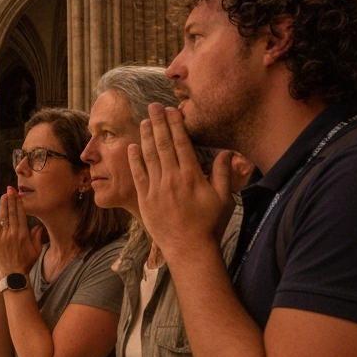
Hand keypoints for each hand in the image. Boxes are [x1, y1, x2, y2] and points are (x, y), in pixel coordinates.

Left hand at [0, 187, 42, 278]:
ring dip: (3, 205)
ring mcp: (3, 237)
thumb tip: (39, 227)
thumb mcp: (36, 251)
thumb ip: (37, 237)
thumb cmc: (26, 263)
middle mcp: (13, 233)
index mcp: (23, 234)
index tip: (17, 195)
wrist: (13, 275)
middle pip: (12, 213)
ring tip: (3, 196)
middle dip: (11, 200)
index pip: (21, 214)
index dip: (19, 203)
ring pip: (3, 217)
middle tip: (9, 189)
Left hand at [128, 104, 235, 261]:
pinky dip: (134, 160)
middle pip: (163, 145)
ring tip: (144, 121)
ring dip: (145, 137)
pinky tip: (132, 147)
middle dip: (158, 123)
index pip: (181, 143)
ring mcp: (156, 189)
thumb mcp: (223, 198)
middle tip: (153, 106)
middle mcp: (172, 179)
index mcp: (191, 176)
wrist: (189, 249)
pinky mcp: (145, 199)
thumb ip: (222, 173)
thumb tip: (225, 152)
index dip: (175, 125)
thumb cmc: (208, 225)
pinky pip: (138, 175)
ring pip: (149, 157)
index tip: (172, 110)